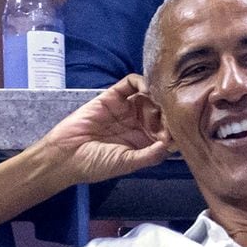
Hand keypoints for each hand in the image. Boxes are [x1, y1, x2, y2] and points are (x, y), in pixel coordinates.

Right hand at [40, 74, 170, 184]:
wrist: (65, 155)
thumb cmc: (96, 164)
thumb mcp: (127, 163)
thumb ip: (150, 155)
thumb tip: (170, 145)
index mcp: (145, 142)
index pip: (168, 131)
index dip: (176, 128)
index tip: (182, 127)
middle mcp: (138, 124)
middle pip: (162, 111)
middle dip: (169, 110)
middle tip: (173, 109)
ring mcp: (126, 109)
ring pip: (150, 96)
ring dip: (158, 95)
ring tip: (161, 99)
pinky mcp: (112, 97)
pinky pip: (130, 84)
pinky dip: (141, 81)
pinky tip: (147, 89)